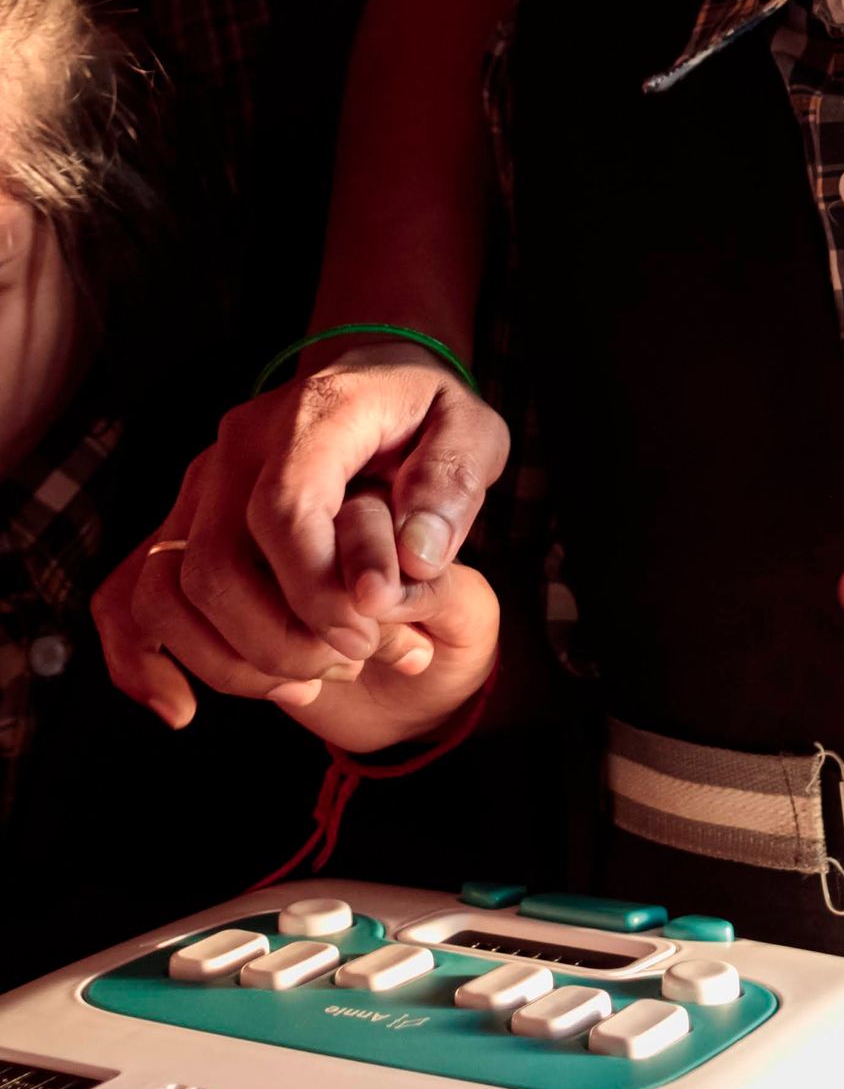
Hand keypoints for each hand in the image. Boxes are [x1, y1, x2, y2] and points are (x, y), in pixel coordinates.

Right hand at [94, 340, 509, 706]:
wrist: (374, 380)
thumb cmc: (425, 416)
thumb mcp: (472, 432)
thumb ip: (451, 487)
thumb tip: (416, 560)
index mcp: (311, 414)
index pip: (283, 510)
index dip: (316, 590)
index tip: (366, 633)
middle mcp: (236, 447)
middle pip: (215, 565)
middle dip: (282, 639)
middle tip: (352, 659)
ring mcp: (197, 485)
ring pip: (166, 590)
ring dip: (230, 660)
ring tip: (306, 681)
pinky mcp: (179, 522)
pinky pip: (127, 595)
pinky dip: (142, 659)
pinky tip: (182, 708)